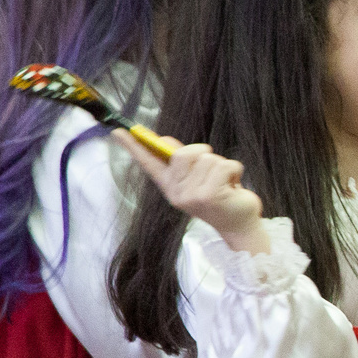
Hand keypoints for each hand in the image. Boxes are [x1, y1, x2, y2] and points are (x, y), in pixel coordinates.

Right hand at [122, 138, 267, 252]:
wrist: (239, 225)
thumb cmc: (221, 196)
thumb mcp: (198, 177)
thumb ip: (182, 160)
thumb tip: (163, 140)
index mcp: (171, 185)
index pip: (148, 163)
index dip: (133, 147)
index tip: (118, 132)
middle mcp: (176, 192)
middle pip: (183, 153)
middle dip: (203, 153)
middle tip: (213, 169)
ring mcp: (191, 196)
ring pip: (208, 158)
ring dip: (223, 165)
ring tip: (225, 183)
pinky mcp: (209, 196)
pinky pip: (224, 166)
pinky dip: (235, 170)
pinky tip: (233, 186)